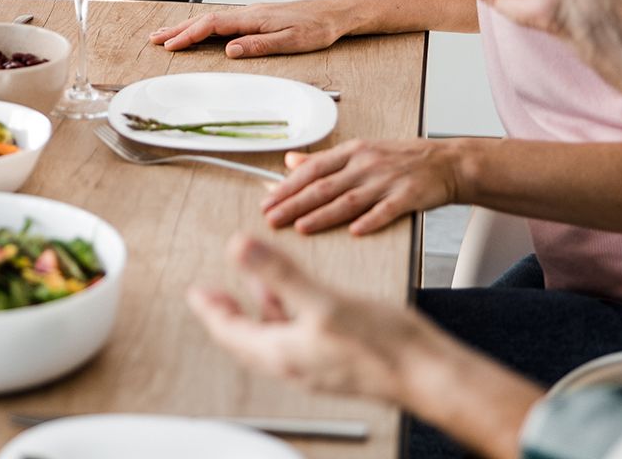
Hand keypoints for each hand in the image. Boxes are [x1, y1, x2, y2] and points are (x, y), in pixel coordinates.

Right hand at [151, 0, 352, 56]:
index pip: (212, 26)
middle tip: (155, 39)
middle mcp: (249, 12)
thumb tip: (229, 50)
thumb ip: (259, 45)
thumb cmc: (318, 28)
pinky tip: (200, 32)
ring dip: (188, 27)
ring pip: (212, 20)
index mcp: (253, 17)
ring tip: (168, 35)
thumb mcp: (292, 41)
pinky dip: (204, 27)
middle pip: (205, 20)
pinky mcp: (257, 17)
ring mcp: (252, 13)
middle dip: (179, 30)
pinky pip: (222, 22)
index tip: (170, 46)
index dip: (188, 36)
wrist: (336, 13)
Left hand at [188, 232, 427, 400]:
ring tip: (250, 287)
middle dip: (227, 312)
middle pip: (246, 337)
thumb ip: (278, 273)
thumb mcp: (322, 300)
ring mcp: (315, 364)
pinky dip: (287, 314)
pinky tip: (299, 298)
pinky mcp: (335, 360)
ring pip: (273, 336)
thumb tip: (238, 247)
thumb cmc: (381, 346)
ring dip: (258, 310)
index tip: (195, 294)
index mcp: (282, 351)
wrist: (426, 374)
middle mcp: (294, 362)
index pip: (230, 332)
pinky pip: (297, 336)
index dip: (210, 310)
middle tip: (212, 294)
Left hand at [262, 139, 461, 234]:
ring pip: (349, 199)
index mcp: (352, 151)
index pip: (313, 169)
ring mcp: (388, 179)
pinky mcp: (409, 195)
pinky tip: (355, 231)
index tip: (267, 201)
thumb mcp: (361, 151)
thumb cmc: (401, 159)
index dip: (288, 186)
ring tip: (300, 227)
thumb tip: (289, 161)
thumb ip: (325, 159)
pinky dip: (371, 220)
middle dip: (294, 203)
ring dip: (322, 214)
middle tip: (272, 218)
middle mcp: (366, 163)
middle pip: (324, 185)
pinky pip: (387, 209)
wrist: (447, 162)